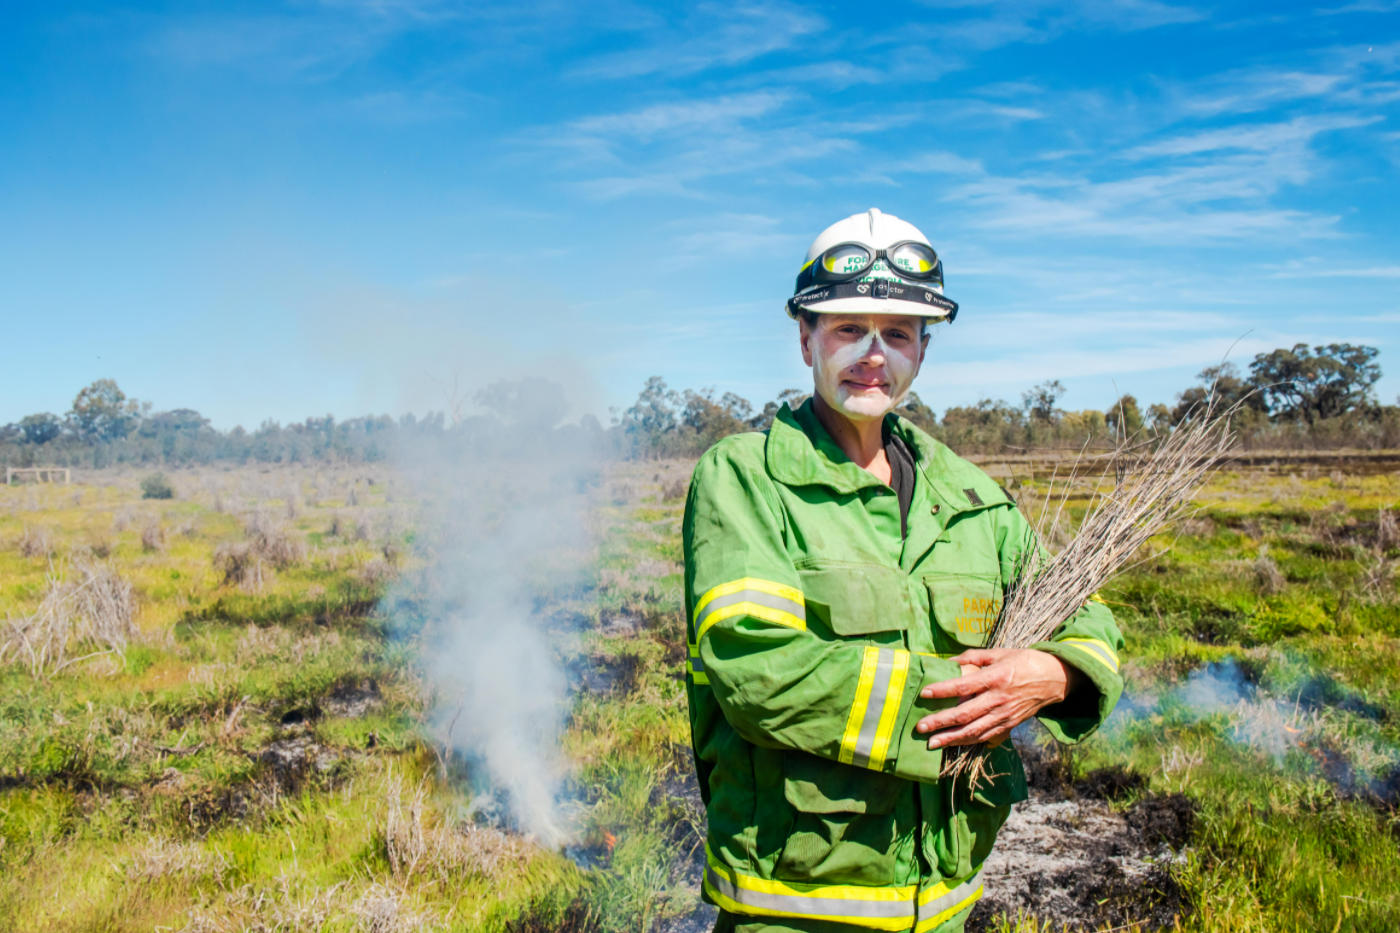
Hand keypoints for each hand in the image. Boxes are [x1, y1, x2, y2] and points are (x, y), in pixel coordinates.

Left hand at [916, 649, 1080, 749]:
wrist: (1054, 679)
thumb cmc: (1023, 662)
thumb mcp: (999, 653)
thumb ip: (973, 657)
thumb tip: (949, 661)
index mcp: (995, 677)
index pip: (964, 685)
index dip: (943, 690)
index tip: (924, 693)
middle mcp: (999, 699)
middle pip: (965, 714)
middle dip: (941, 722)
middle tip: (920, 728)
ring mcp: (1005, 715)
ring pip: (974, 731)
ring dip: (951, 739)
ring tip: (932, 743)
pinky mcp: (1010, 725)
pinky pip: (986, 736)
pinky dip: (969, 742)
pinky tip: (953, 745)